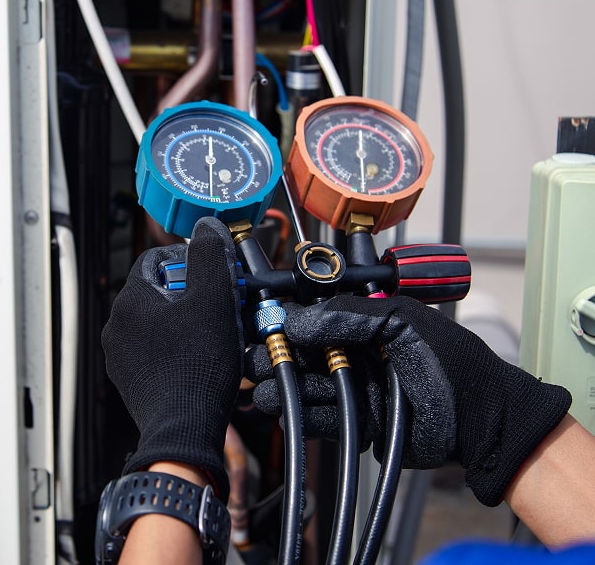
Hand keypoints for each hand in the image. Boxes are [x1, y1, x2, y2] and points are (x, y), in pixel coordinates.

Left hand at [102, 217, 243, 499]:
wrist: (185, 430)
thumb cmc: (197, 368)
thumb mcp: (214, 299)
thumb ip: (210, 255)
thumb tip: (206, 226)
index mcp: (131, 299)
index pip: (157, 258)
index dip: (191, 261)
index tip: (215, 274)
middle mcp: (117, 325)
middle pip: (160, 290)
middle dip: (193, 292)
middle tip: (221, 304)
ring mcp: (121, 354)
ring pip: (159, 320)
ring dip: (187, 319)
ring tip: (215, 332)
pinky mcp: (131, 379)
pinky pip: (155, 348)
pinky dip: (178, 345)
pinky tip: (201, 357)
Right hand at [245, 294, 570, 505]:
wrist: (482, 419)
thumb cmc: (452, 362)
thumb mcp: (402, 322)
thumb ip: (351, 317)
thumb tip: (298, 321)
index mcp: (368, 322)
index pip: (319, 317)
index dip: (290, 320)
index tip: (267, 324)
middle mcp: (359, 352)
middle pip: (308, 353)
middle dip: (280, 355)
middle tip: (256, 358)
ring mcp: (359, 387)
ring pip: (311, 386)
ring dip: (285, 386)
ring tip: (261, 387)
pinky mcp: (360, 421)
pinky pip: (325, 418)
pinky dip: (304, 414)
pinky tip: (284, 408)